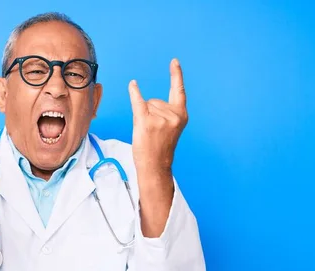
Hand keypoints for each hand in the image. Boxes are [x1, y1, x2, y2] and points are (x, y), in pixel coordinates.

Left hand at [128, 58, 187, 173]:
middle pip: (154, 100)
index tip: (174, 61)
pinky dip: (134, 93)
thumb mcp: (170, 128)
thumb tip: (144, 98)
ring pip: (145, 105)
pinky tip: (133, 84)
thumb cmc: (160, 148)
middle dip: (150, 113)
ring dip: (142, 116)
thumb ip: (165, 112)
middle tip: (152, 132)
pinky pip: (138, 102)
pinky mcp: (146, 121)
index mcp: (181, 115)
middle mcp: (172, 114)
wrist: (155, 165)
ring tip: (148, 133)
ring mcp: (159, 118)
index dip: (176, 75)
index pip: (178, 91)